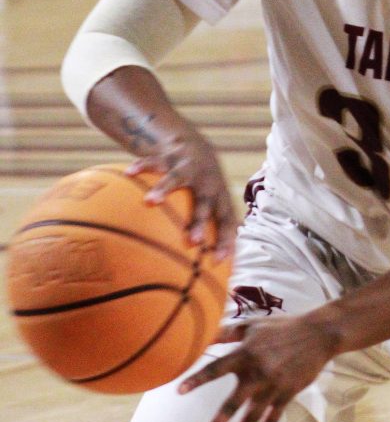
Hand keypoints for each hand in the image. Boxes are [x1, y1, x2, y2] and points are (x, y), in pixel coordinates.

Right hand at [126, 125, 237, 260]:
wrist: (193, 146)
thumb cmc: (200, 188)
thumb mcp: (209, 206)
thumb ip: (203, 237)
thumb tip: (198, 275)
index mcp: (219, 198)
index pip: (227, 221)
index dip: (226, 240)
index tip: (219, 261)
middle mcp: (207, 183)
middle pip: (205, 202)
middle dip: (200, 221)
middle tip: (192, 241)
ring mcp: (189, 168)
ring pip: (178, 177)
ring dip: (165, 188)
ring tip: (150, 201)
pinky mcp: (170, 156)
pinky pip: (155, 161)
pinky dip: (143, 167)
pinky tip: (129, 173)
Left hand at [179, 313, 340, 421]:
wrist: (317, 334)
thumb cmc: (282, 327)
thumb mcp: (253, 325)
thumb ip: (227, 332)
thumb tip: (203, 333)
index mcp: (246, 354)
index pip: (216, 368)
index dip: (197, 379)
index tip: (179, 391)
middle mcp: (257, 373)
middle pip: (232, 404)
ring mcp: (273, 385)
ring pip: (252, 416)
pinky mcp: (288, 393)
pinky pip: (274, 417)